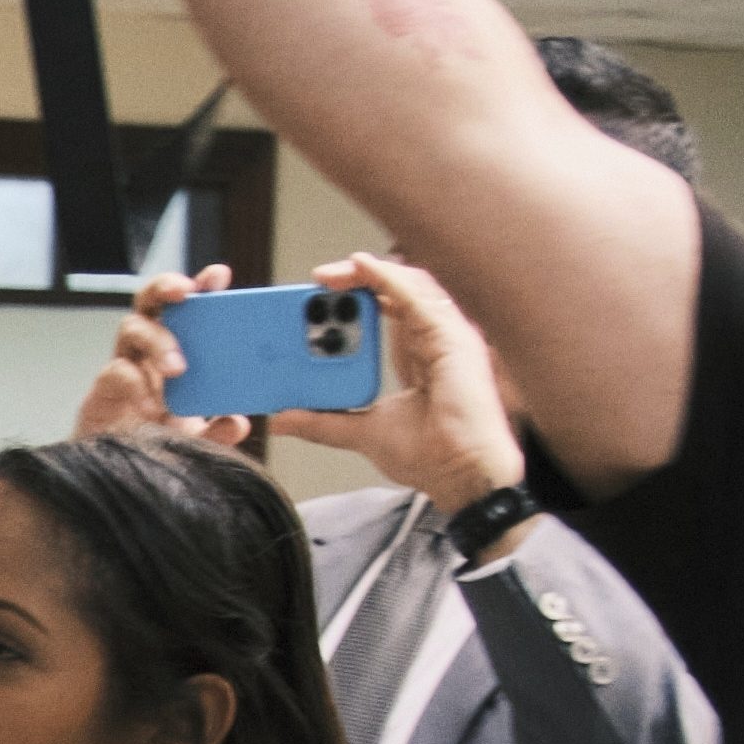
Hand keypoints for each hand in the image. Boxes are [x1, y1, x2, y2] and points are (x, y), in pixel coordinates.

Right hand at [72, 268, 257, 453]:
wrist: (118, 479)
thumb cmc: (157, 446)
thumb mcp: (197, 439)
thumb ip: (217, 431)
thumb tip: (238, 423)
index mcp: (174, 350)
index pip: (186, 308)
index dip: (201, 286)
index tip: (219, 276)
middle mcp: (146, 352)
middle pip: (150, 301)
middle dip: (166, 287)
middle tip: (185, 292)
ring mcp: (123, 368)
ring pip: (131, 327)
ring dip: (157, 339)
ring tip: (178, 367)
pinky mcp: (100, 392)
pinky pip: (114, 372)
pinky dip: (134, 384)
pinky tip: (151, 406)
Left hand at [276, 250, 520, 518]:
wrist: (462, 475)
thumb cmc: (431, 455)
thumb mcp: (362, 432)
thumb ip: (324, 421)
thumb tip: (281, 417)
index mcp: (420, 351)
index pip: (387, 309)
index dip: (355, 298)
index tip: (315, 300)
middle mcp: (436, 336)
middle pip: (395, 290)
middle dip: (355, 280)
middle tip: (315, 282)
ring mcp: (448, 334)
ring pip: (406, 284)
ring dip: (365, 275)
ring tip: (326, 276)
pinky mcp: (453, 337)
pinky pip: (417, 295)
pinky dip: (387, 278)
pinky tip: (360, 267)